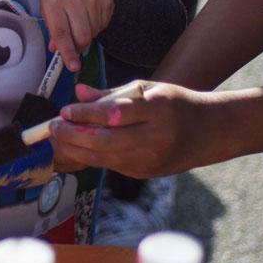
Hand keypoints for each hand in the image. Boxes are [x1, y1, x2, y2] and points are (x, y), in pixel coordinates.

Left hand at [40, 0, 112, 70]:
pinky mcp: (106, 0)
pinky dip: (96, 26)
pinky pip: (103, 24)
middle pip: (82, 37)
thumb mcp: (47, 5)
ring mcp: (93, 0)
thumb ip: (52, 28)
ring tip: (79, 21)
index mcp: (54, 2)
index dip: (67, 53)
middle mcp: (75, 0)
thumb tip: (57, 50)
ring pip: (94, 32)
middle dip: (79, 47)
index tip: (72, 66)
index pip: (62, 33)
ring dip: (87, 34)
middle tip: (74, 44)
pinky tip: (89, 14)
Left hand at [48, 80, 214, 176]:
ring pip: (105, 158)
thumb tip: (78, 92)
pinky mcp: (145, 173)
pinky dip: (90, 156)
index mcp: (158, 109)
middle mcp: (156, 137)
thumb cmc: (174, 104)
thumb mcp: (147, 89)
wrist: (209, 132)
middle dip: (73, 136)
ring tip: (59, 138)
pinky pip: (111, 165)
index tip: (65, 110)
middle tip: (53, 127)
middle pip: (106, 141)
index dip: (86, 114)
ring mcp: (151, 159)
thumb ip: (111, 93)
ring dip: (76, 149)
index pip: (115, 114)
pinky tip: (76, 147)